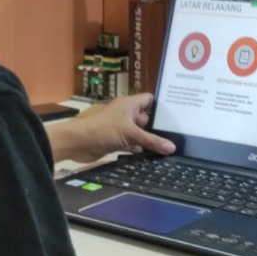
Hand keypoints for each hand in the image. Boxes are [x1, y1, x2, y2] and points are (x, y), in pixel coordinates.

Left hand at [46, 93, 175, 163]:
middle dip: (159, 127)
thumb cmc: (103, 130)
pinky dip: (140, 148)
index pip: (150, 100)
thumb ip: (152, 141)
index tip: (178, 115)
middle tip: (178, 135)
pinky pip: (133, 143)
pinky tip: (153, 155)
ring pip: (140, 132)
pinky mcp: (117, 140)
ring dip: (150, 140)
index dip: (162, 107)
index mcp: (130, 104)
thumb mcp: (131, 134)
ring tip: (169, 146)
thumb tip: (172, 147)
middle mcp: (126, 113)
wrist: (78, 143)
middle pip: (147, 118)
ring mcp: (121, 127)